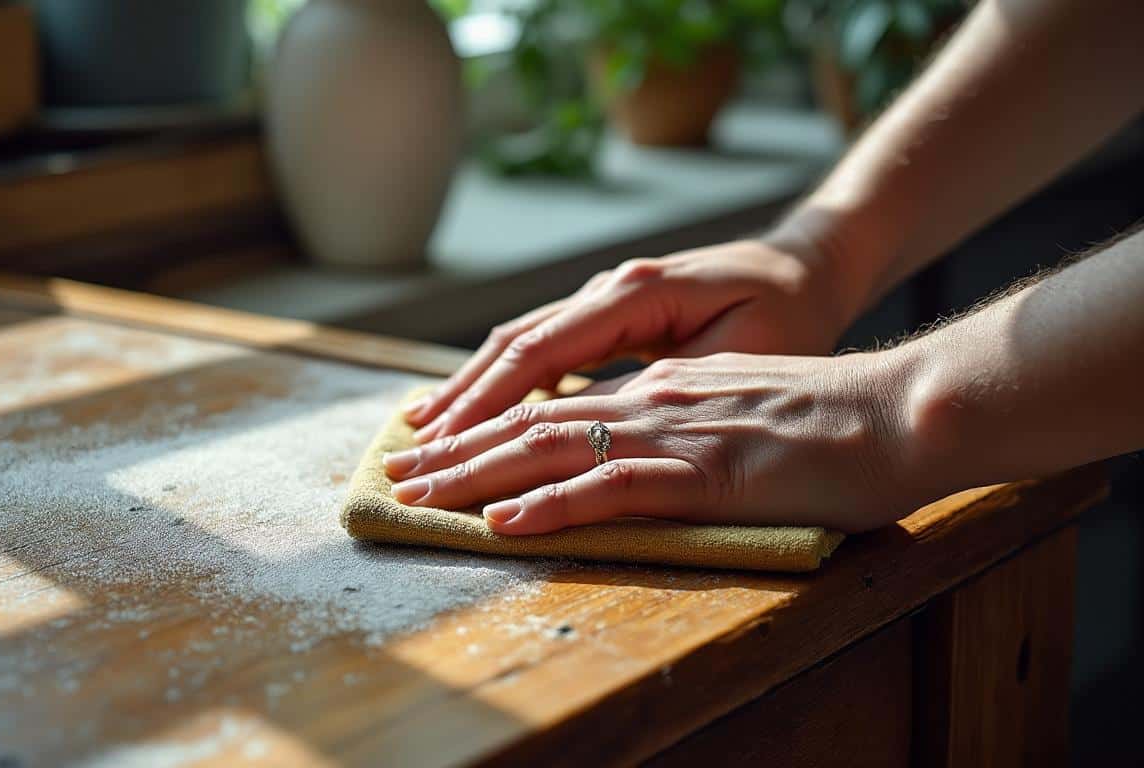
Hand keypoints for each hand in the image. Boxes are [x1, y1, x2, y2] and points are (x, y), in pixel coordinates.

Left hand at [384, 351, 918, 533]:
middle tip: (399, 475)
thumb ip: (681, 423)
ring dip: (479, 475)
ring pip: (554, 448)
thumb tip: (627, 447)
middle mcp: (654, 399)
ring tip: (422, 495)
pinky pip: (615, 486)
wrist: (904, 410)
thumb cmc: (833, 423)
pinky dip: (553, 503)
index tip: (436, 449)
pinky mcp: (709, 473)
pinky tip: (507, 520)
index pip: (554, 405)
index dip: (486, 428)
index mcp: (661, 387)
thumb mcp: (740, 408)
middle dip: (457, 451)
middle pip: (533, 422)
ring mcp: (678, 433)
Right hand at [404, 235, 853, 442]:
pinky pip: (539, 348)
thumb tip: (593, 419)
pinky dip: (501, 381)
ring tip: (420, 434)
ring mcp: (600, 298)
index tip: (446, 447)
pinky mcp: (605, 314)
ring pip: (516, 344)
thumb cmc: (787, 315)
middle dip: (459, 403)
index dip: (487, 403)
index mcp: (632, 295)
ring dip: (468, 390)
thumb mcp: (740, 353)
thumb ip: (665, 382)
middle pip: (511, 346)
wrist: (808, 267)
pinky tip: (473, 410)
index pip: (537, 351)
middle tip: (411, 455)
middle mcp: (604, 289)